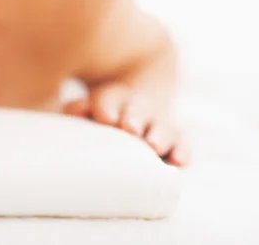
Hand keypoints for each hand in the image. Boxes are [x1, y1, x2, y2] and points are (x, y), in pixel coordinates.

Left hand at [64, 82, 189, 166]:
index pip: (110, 97)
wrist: (118, 135)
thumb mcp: (80, 116)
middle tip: (130, 129)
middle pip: (139, 109)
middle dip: (135, 117)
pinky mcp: (174, 144)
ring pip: (163, 126)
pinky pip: (182, 145)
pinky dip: (181, 151)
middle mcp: (138, 110)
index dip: (107, 107)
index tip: (106, 120)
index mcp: (112, 98)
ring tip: (152, 146)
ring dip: (159, 135)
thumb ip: (76, 110)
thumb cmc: (92, 126)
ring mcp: (158, 126)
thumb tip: (79, 108)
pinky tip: (177, 161)